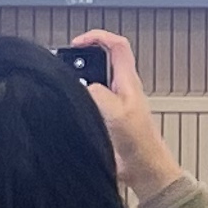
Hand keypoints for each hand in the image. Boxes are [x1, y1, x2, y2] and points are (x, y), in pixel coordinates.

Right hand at [76, 28, 183, 201]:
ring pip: (92, 83)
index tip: (77, 42)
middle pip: (101, 61)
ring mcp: (113, 104)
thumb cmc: (139, 143)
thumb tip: (81, 86)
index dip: (97, 37)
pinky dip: (77, 102)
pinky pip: (88, 104)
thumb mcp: (115, 111)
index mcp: (128, 80)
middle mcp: (121, 89)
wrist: (143, 170)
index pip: (116, 45)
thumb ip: (97, 93)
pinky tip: (69, 110)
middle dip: (82, 59)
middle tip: (65, 65)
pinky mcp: (106, 120)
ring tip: (64, 87)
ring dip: (78, 83)